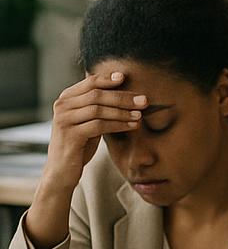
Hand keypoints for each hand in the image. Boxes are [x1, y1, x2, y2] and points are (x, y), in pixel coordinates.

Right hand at [24, 73, 144, 248]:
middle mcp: (62, 106)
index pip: (89, 82)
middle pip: (97, 95)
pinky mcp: (70, 135)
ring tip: (140, 115)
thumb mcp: (89, 121)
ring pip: (98, 109)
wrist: (62, 170)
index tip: (126, 77)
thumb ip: (99, 107)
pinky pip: (99, 125)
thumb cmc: (79, 144)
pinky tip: (133, 125)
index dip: (108, 79)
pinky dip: (118, 124)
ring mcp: (64, 120)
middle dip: (123, 96)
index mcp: (66, 99)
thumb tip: (128, 94)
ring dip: (123, 111)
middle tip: (144, 100)